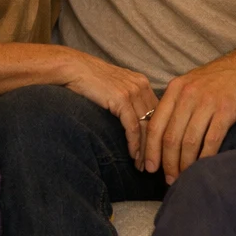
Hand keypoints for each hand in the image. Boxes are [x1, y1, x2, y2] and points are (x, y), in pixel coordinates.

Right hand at [63, 52, 158, 166]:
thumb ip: (129, 100)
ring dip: (146, 149)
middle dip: (156, 145)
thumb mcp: (117, 87)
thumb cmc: (92, 80)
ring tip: (144, 166)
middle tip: (154, 165)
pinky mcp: (121, 99)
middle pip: (156, 120)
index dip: (160, 134)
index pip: (159, 112)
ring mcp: (133, 91)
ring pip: (146, 126)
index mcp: (142, 83)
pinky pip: (133, 127)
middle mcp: (141, 86)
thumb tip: (137, 121)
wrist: (75, 69)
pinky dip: (135, 144)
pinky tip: (134, 156)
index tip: (158, 152)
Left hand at [144, 44, 235, 183]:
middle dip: (168, 163)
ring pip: (189, 142)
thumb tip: (163, 136)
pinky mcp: (227, 109)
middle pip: (171, 137)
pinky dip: (205, 158)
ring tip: (184, 177)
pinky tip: (203, 168)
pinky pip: (211, 141)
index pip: (156, 124)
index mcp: (176, 88)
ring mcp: (208, 101)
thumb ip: (177, 103)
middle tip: (169, 180)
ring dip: (185, 165)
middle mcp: (188, 94)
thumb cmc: (221, 77)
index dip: (151, 150)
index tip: (150, 167)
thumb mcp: (192, 82)